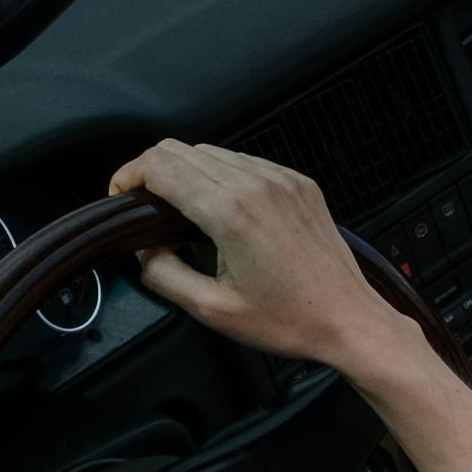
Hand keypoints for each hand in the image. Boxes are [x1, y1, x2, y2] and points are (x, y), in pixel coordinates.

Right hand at [108, 139, 404, 377]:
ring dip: (186, 172)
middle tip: (144, 206)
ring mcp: (280, 179)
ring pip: (211, 151)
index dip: (128, 177)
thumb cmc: (290, 321)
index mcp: (230, 212)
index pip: (160, 166)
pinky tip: (221, 210)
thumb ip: (164, 274)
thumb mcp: (213, 310)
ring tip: (182, 212)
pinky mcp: (297, 182)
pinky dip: (221, 176)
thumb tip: (141, 249)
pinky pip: (245, 162)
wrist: (350, 320)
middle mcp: (255, 184)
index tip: (121, 198)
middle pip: (180, 150)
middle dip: (151, 171)